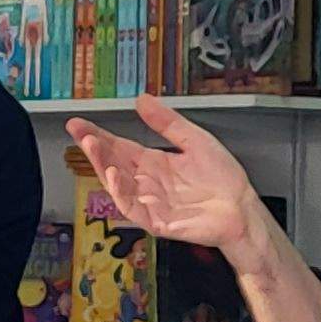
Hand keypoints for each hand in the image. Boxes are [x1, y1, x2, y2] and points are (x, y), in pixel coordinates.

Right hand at [64, 100, 284, 264]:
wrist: (242, 208)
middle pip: (112, 164)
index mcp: (152, 163)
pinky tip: (113, 175)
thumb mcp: (194, 140)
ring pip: (117, 185)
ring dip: (103, 166)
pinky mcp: (157, 221)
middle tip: (81, 132)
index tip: (78, 123)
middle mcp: (146, 183)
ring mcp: (149, 203)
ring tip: (94, 147)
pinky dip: (121, 193)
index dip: (97, 135)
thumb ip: (167, 123)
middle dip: (94, 148)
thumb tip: (142, 100)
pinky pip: (132, 208)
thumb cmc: (222, 179)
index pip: (118, 147)